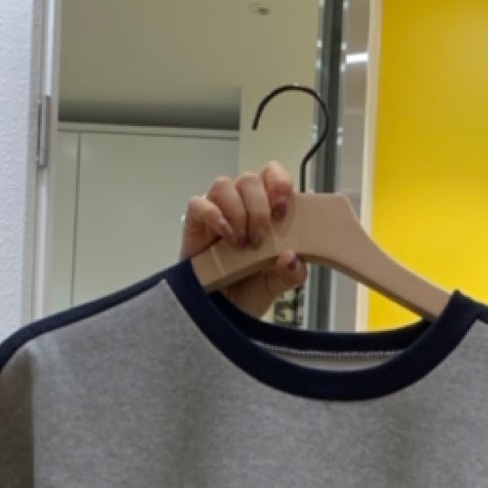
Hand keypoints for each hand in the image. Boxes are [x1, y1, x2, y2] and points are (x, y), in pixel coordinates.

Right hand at [181, 161, 306, 316]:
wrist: (221, 313)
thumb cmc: (248, 290)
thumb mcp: (277, 285)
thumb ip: (291, 273)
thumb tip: (293, 258)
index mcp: (266, 210)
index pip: (272, 175)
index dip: (279, 183)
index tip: (282, 210)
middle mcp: (241, 204)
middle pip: (249, 179)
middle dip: (259, 208)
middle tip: (261, 240)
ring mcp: (217, 211)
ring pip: (224, 185)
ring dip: (237, 213)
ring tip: (242, 244)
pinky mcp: (195, 223)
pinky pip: (198, 203)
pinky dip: (213, 215)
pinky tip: (225, 235)